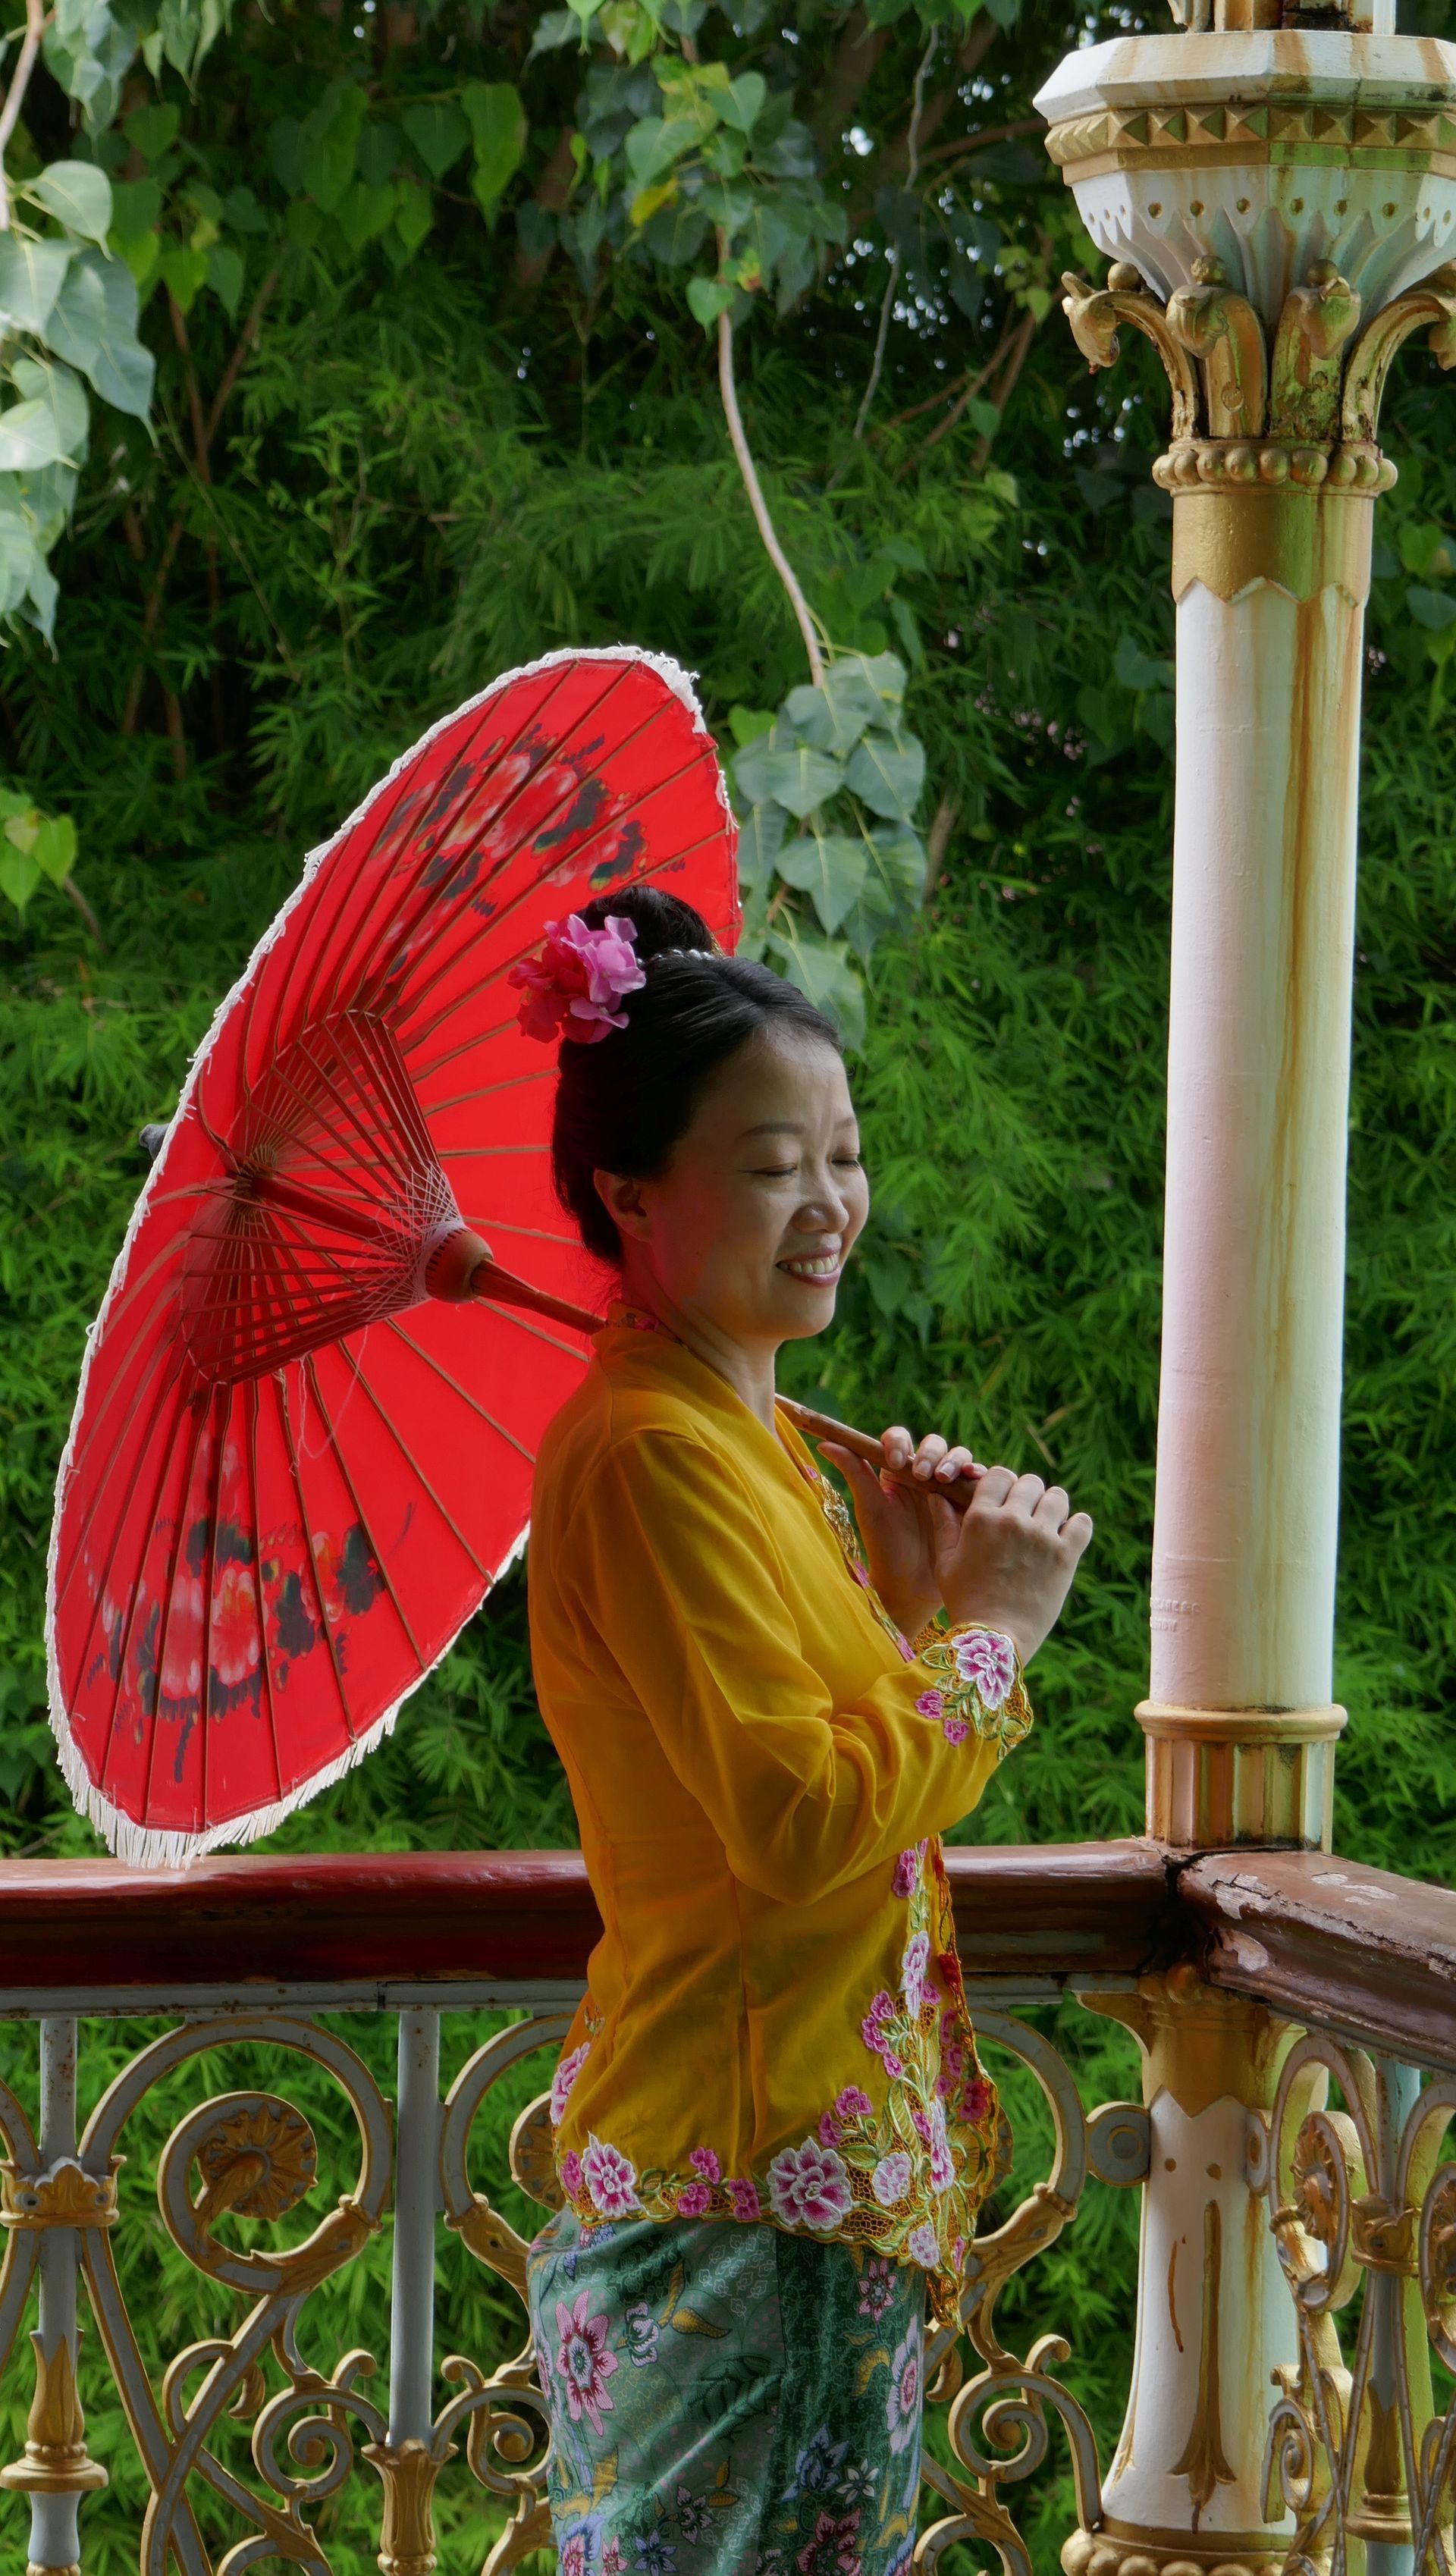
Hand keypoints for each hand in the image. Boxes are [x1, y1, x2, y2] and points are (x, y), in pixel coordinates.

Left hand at [818, 1426, 981, 1640]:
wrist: (912, 1588)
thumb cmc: (885, 1548)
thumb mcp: (870, 1509)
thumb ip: (853, 1472)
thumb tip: (825, 1443)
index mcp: (895, 1472)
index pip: (899, 1440)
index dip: (899, 1442)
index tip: (895, 1460)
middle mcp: (922, 1475)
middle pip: (934, 1445)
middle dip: (932, 1453)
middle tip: (924, 1475)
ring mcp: (947, 1488)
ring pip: (958, 1458)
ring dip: (955, 1460)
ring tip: (946, 1478)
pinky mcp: (967, 1502)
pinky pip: (977, 1481)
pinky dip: (978, 1474)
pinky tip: (975, 1477)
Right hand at [928, 1468, 1092, 1664]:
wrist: (995, 1640)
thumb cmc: (965, 1602)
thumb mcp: (946, 1563)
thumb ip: (943, 1525)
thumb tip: (936, 1496)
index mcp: (981, 1518)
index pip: (999, 1475)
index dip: (1002, 1484)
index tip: (1004, 1500)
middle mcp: (1013, 1521)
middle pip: (1030, 1482)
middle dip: (1028, 1495)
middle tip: (1026, 1514)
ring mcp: (1041, 1537)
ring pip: (1058, 1497)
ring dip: (1052, 1507)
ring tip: (1047, 1526)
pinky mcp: (1065, 1556)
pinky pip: (1082, 1523)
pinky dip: (1076, 1526)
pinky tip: (1066, 1538)